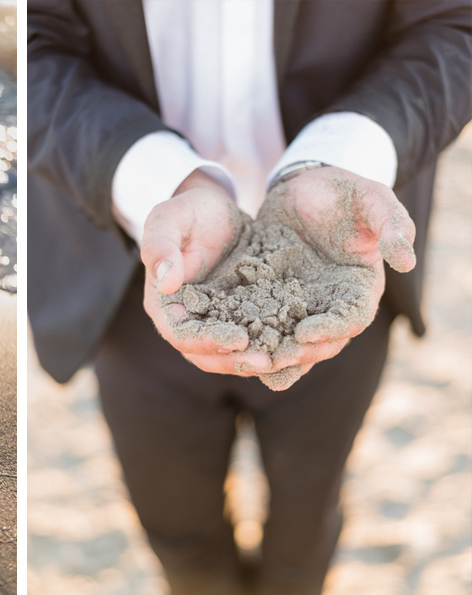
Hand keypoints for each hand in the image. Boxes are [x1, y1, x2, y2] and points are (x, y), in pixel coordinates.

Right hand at [141, 170, 273, 374]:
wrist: (216, 211)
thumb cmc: (188, 211)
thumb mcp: (169, 218)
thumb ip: (160, 246)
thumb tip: (165, 284)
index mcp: (164, 304)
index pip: (181, 334)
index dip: (207, 342)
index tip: (237, 339)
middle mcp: (187, 320)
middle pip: (205, 354)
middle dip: (235, 360)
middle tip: (266, 360)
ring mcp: (214, 322)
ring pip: (230, 354)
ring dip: (254, 360)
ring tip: (283, 358)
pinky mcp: (239, 318)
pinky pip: (252, 339)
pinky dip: (270, 346)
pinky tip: (294, 346)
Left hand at [253, 166, 415, 386]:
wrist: (303, 185)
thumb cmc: (344, 190)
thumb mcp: (372, 198)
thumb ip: (392, 225)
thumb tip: (408, 261)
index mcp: (359, 287)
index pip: (350, 319)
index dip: (332, 329)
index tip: (307, 332)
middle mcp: (330, 304)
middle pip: (320, 341)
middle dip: (298, 352)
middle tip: (273, 360)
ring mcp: (300, 305)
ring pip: (290, 341)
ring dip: (273, 357)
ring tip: (251, 366)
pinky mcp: (271, 299)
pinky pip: (261, 324)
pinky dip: (249, 339)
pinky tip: (228, 351)